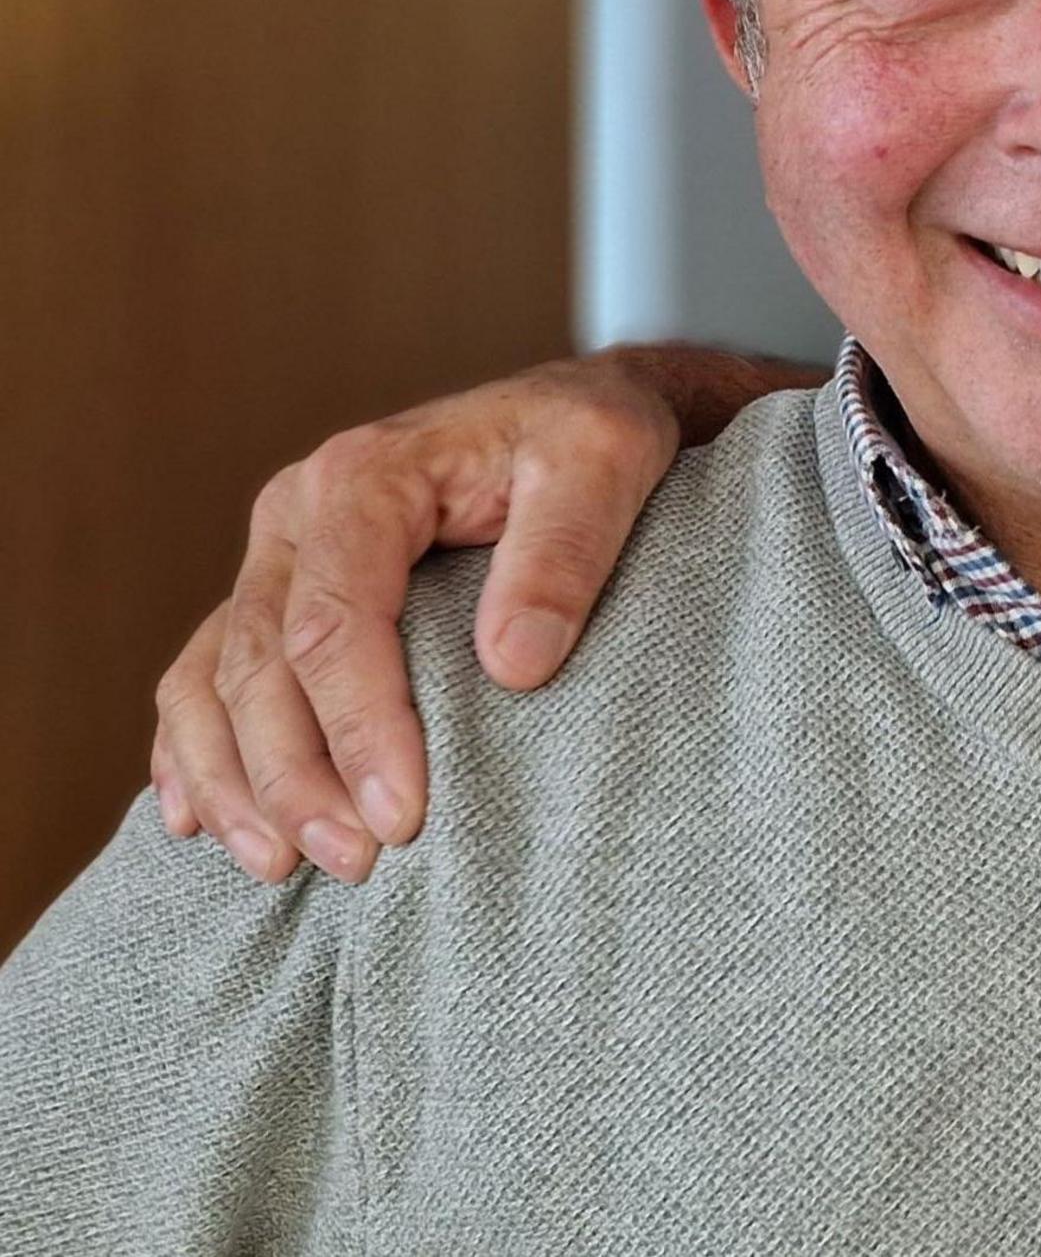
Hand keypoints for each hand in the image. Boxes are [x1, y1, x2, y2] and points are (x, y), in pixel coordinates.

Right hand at [149, 353, 686, 884]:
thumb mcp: (607, 462)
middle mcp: (295, 515)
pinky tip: (201, 820)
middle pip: (261, 664)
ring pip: (213, 680)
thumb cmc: (590, 438)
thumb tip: (513, 665)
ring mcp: (274, 556)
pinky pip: (201, 678)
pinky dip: (193, 752)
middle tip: (354, 863)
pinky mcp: (275, 594)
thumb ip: (564, 552)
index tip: (403, 816)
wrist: (573, 413)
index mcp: (364, 477)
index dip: (359, 727)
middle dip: (295, 777)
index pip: (334, 622)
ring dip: (235, 783)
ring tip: (281, 867)